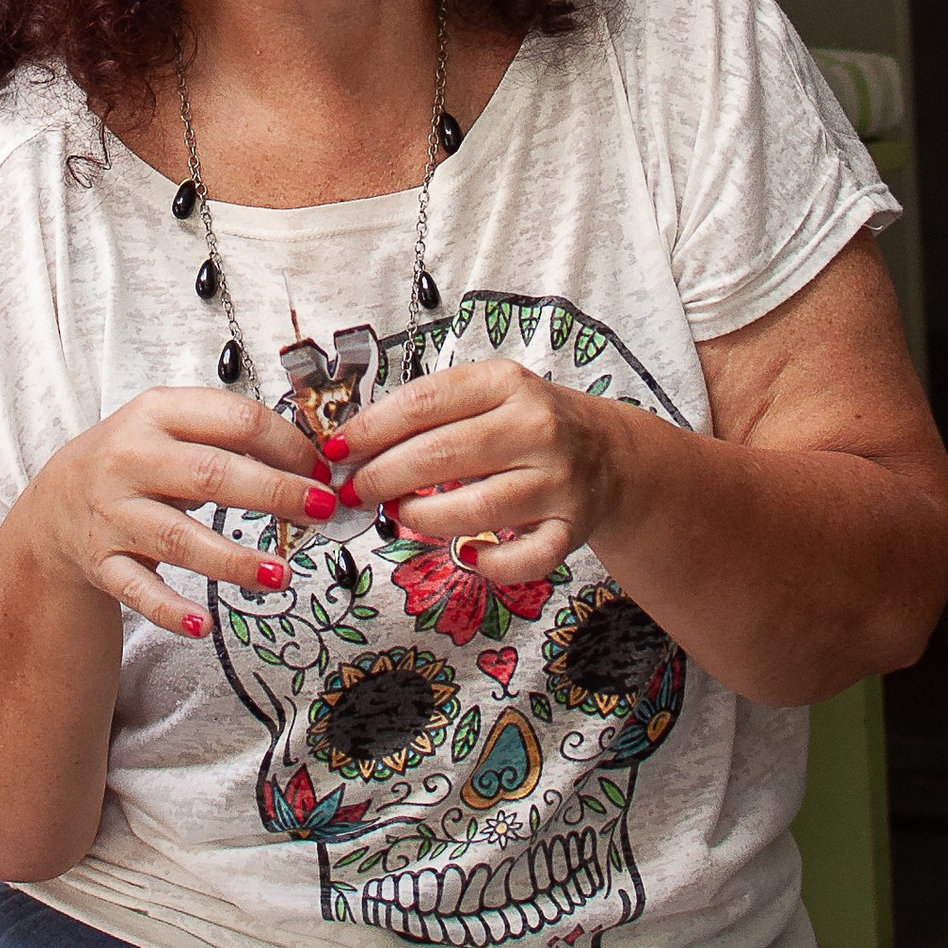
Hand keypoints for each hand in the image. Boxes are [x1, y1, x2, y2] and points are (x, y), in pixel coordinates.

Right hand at [26, 387, 326, 635]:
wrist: (59, 501)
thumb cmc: (136, 460)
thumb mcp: (173, 427)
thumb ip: (230, 436)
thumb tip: (310, 462)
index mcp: (157, 413)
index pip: (235, 420)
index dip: (288, 446)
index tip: (322, 469)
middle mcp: (132, 459)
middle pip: (213, 474)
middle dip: (275, 493)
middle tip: (321, 509)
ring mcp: (114, 513)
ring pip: (180, 538)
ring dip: (234, 560)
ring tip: (281, 574)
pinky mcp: (102, 562)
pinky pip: (139, 590)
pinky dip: (170, 610)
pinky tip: (202, 625)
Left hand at [337, 357, 657, 585]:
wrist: (610, 454)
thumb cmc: (531, 423)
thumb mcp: (488, 395)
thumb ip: (431, 413)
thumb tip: (356, 444)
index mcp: (506, 384)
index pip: (424, 402)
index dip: (372, 429)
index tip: (337, 449)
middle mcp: (536, 427)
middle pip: (441, 456)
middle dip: (382, 478)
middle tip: (353, 492)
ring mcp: (557, 481)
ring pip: (473, 511)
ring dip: (421, 518)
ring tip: (400, 515)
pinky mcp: (571, 528)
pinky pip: (523, 560)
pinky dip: (487, 564)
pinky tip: (466, 554)